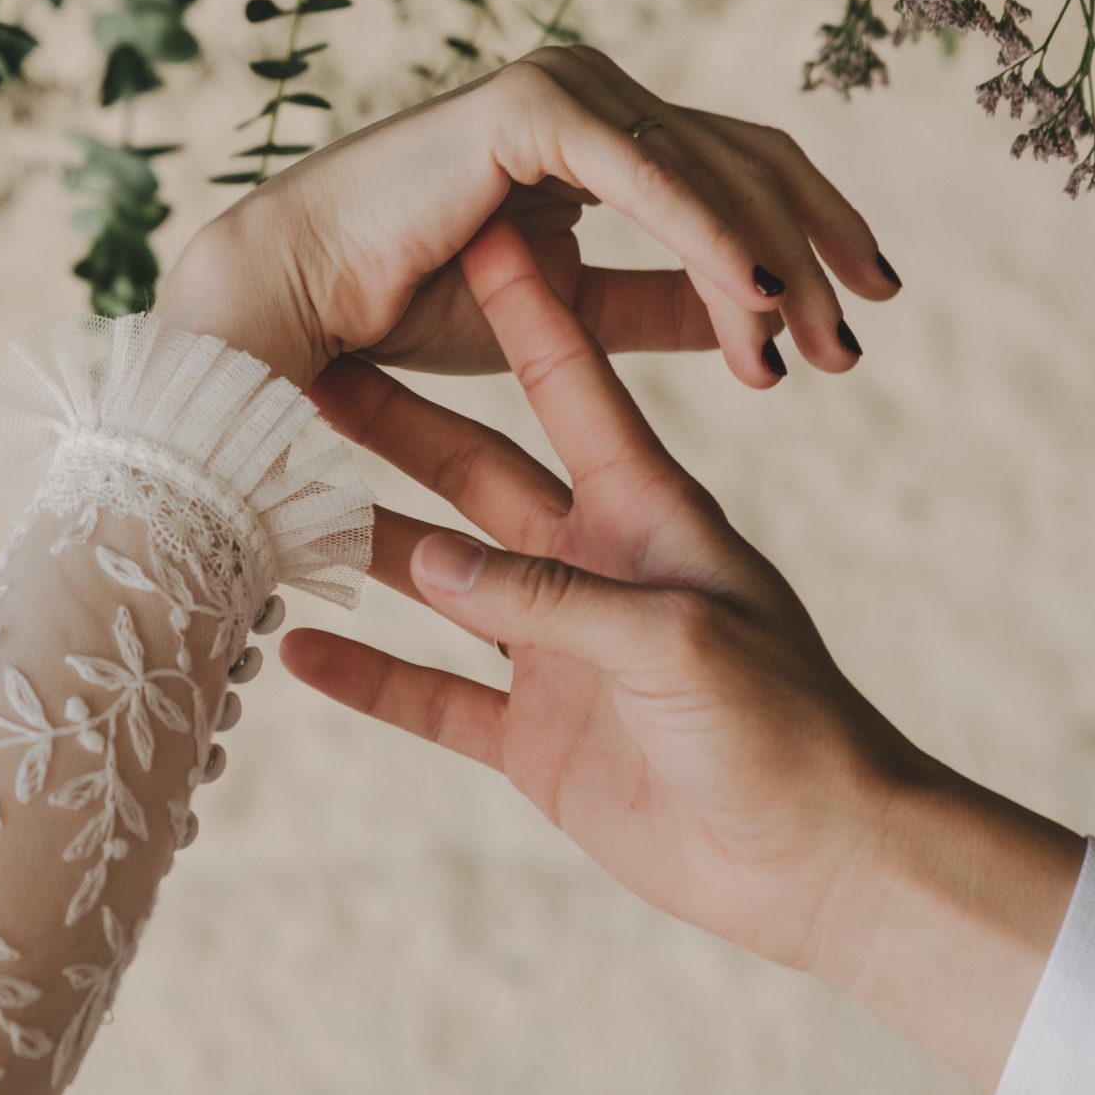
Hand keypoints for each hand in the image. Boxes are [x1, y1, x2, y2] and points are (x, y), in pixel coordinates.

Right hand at [158, 45, 901, 390]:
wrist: (299, 304)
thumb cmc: (409, 309)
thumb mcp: (570, 316)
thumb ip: (661, 302)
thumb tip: (758, 311)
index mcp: (600, 132)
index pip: (736, 171)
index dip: (812, 233)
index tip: (864, 309)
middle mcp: (592, 95)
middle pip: (748, 164)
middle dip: (817, 249)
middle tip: (860, 334)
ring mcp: (566, 90)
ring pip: (715, 173)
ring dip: (775, 261)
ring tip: (813, 340)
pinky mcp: (535, 109)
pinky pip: (652, 180)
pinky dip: (713, 238)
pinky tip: (761, 296)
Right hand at [280, 219, 1079, 1088]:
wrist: (819, 861)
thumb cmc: (784, 728)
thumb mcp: (674, 639)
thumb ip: (550, 599)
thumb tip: (424, 561)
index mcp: (649, 517)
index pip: (572, 392)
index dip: (525, 313)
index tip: (473, 233)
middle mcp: (593, 569)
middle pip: (475, 476)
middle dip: (396, 422)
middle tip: (310, 370)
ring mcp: (557, 655)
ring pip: (438, 581)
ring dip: (362, 539)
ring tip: (275, 496)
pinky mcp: (535, 741)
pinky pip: (433, 698)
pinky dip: (369, 677)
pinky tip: (297, 649)